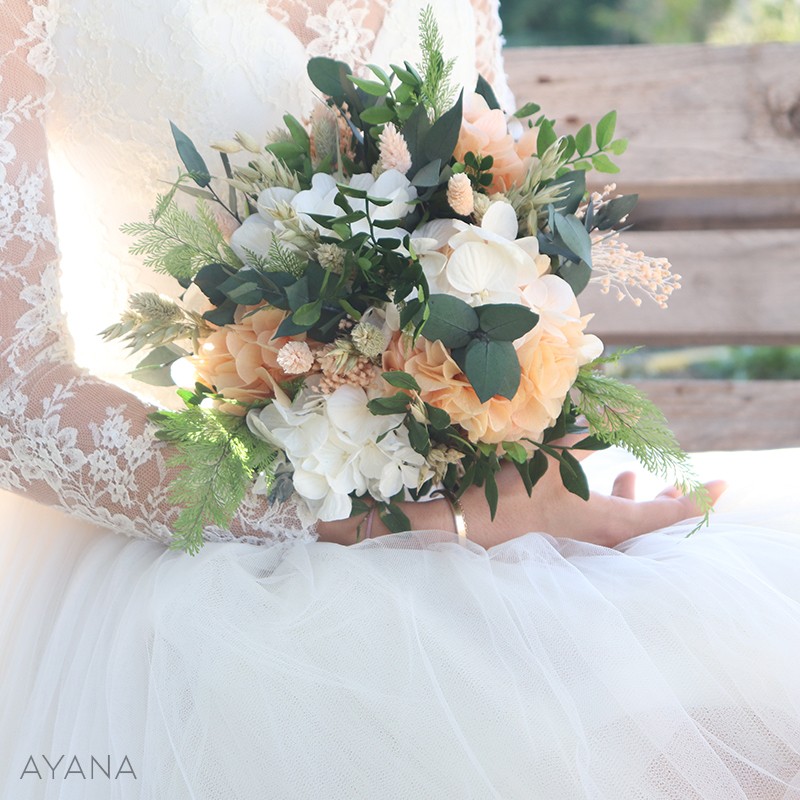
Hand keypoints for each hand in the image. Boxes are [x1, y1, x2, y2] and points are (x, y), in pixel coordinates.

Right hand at [460, 436, 726, 549]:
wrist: (480, 527)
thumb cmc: (521, 492)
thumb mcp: (559, 455)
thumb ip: (593, 432)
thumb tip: (621, 410)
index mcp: (615, 523)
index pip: (673, 516)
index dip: (701, 499)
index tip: (723, 484)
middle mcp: (609, 540)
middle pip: (658, 526)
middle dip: (676, 502)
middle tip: (691, 485)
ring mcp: (592, 544)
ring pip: (635, 527)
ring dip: (645, 503)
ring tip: (644, 479)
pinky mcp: (575, 540)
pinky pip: (613, 527)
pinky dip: (620, 505)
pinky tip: (611, 483)